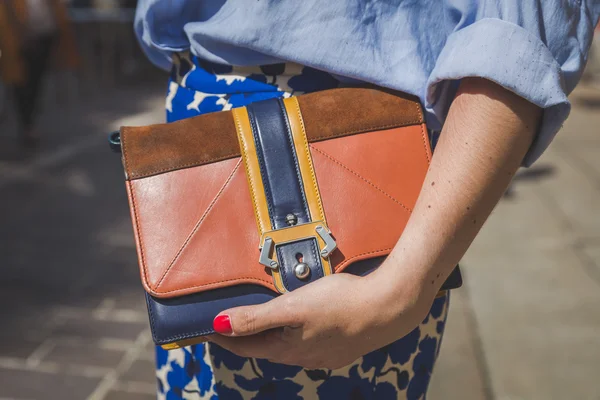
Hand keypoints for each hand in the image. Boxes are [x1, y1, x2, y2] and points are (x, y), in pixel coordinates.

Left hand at [207, 270, 433, 369]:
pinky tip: (299, 326)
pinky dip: (293, 335)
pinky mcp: (340, 348)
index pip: (245, 345)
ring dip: (270, 336)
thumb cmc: (339, 303)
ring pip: (287, 347)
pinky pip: (307, 344)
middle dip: (245, 337)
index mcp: (287, 349)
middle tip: (229, 323)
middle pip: (265, 348)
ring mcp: (323, 356)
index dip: (224, 337)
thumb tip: (220, 325)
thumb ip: (256, 318)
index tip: (205, 330)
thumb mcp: (292, 307)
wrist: (388, 308)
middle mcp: (303, 358)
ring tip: (260, 322)